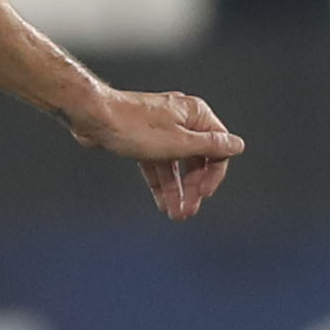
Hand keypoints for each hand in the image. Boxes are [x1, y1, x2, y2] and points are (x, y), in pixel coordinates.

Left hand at [69, 87, 241, 221]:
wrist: (93, 117)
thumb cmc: (133, 125)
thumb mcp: (179, 141)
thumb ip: (210, 146)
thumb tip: (237, 145)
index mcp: (196, 115)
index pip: (218, 149)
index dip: (213, 174)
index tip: (204, 193)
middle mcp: (181, 120)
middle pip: (197, 159)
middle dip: (193, 187)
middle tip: (188, 210)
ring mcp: (161, 130)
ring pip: (176, 165)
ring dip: (177, 190)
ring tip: (176, 214)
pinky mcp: (143, 139)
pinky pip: (158, 164)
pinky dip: (160, 183)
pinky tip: (162, 203)